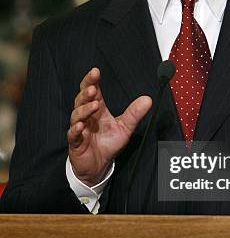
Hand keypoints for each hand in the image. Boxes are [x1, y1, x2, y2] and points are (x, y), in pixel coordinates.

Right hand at [67, 67, 151, 185]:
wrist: (98, 165)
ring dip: (84, 109)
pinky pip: (73, 134)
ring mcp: (79, 128)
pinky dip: (76, 129)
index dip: (92, 81)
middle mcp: (86, 116)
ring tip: (94, 105)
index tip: (96, 71)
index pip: (93, 91)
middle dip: (86, 92)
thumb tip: (148, 99)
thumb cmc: (108, 144)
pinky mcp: (75, 143)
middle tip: (93, 87)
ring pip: (77, 115)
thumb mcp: (125, 128)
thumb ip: (134, 114)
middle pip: (81, 99)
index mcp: (97, 110)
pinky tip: (81, 126)